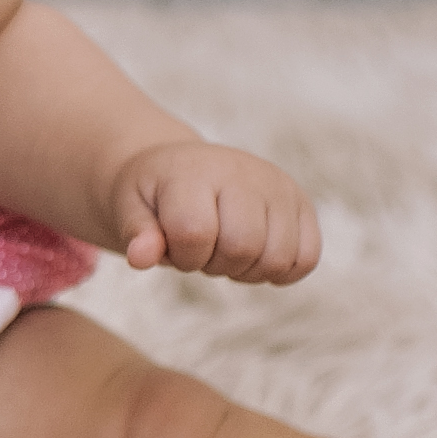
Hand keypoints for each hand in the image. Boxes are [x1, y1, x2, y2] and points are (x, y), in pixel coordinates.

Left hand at [109, 141, 319, 283]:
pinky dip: (280, 271)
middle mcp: (244, 171)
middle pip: (243, 248)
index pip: (195, 233)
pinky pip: (307, 258)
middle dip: (214, 264)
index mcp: (196, 170)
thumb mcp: (129, 208)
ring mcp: (278, 185)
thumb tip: (141, 258)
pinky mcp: (301, 202)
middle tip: (200, 248)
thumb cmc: (153, 194)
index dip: (181, 255)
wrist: (180, 166)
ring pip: (277, 258)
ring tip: (225, 248)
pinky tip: (254, 256)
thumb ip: (136, 233)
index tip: (172, 244)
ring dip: (246, 270)